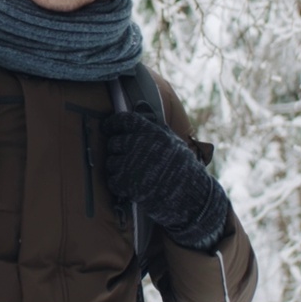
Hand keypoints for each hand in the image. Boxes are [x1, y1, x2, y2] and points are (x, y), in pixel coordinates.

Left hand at [101, 111, 229, 251]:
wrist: (191, 196)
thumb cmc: (183, 167)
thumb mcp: (172, 140)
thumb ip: (154, 125)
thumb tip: (139, 105)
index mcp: (152, 131)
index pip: (123, 120)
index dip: (112, 124)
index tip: (108, 128)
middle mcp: (140, 144)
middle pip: (114, 143)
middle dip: (117, 151)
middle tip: (126, 158)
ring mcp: (133, 164)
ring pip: (110, 162)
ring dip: (117, 169)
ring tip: (130, 174)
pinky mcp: (129, 183)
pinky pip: (112, 181)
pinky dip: (118, 185)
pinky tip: (129, 186)